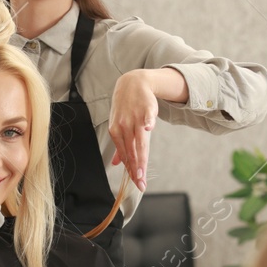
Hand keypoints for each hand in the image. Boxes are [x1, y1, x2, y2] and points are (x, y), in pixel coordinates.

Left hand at [109, 68, 184, 190]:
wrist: (131, 83)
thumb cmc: (126, 107)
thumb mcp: (119, 125)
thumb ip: (120, 146)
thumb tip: (118, 164)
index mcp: (117, 132)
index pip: (126, 154)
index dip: (132, 170)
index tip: (137, 183)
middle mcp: (124, 126)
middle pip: (132, 150)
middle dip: (136, 168)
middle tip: (140, 183)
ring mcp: (135, 117)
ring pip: (139, 140)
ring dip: (140, 156)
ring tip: (142, 170)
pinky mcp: (146, 108)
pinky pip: (147, 117)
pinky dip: (147, 122)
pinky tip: (149, 128)